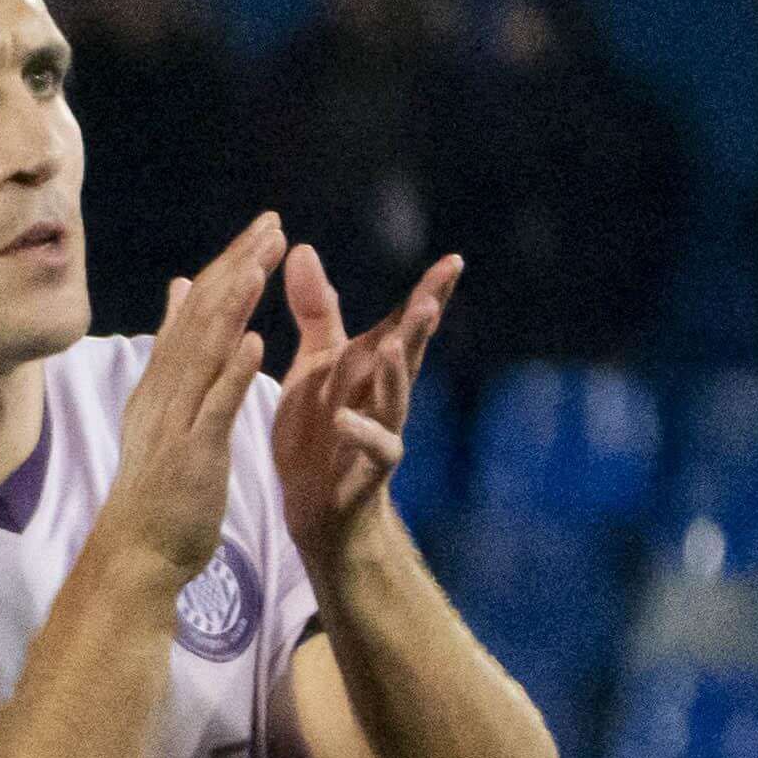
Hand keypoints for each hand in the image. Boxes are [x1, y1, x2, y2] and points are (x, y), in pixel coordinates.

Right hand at [89, 217, 283, 590]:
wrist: (138, 552)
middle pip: (201, 320)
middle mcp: (163, 393)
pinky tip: (254, 341)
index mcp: (161, 382)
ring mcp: (175, 422)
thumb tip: (180, 291)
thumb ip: (174, 351)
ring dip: (233, 307)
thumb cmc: (158, 487)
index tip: (263, 230)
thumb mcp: (164, 409)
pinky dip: (233, 374)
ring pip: (205, 354)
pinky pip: (214, 408)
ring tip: (260, 264)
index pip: (197, 311)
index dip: (230, 267)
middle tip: (271, 225)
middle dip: (238, 269)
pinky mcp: (193, 455)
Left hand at [274, 238, 450, 556]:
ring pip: (396, 399)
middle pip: (409, 354)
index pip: (403, 324)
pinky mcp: (366, 470)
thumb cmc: (318, 430)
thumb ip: (317, 311)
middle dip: (421, 326)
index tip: (454, 261)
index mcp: (370, 367)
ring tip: (396, 345)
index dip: (430, 293)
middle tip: (434, 294)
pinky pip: (371, 451)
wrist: (315, 508)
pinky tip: (345, 419)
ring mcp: (380, 432)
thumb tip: (302, 248)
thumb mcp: (314, 364)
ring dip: (397, 373)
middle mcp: (383, 395)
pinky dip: (360, 434)